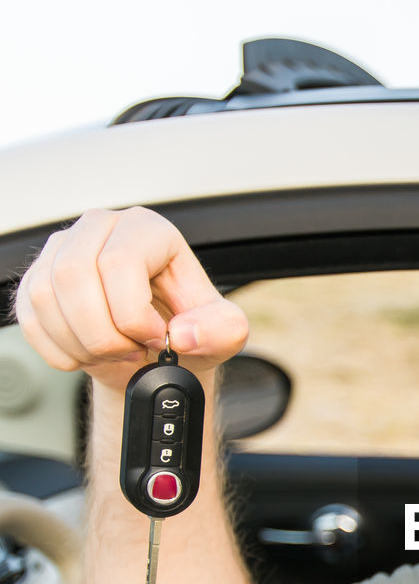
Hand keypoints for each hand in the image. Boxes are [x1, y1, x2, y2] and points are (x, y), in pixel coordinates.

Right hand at [15, 207, 248, 388]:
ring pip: (46, 296)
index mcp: (147, 229)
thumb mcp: (223, 332)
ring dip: (81, 343)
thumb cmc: (187, 329)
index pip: (120, 261)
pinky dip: (60, 351)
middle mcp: (99, 229)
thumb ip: (222, 330)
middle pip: (75, 276)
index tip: (156, 338)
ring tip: (114, 353)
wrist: (154, 347)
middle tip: (132, 351)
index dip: (134, 315)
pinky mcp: (37, 280)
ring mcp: (61, 251)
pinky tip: (89, 355)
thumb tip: (183, 334)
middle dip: (104, 332)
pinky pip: (30, 317)